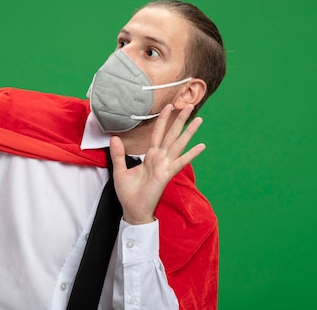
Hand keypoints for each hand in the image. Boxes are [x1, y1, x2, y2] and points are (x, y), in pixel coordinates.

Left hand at [110, 104, 205, 224]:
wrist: (133, 210)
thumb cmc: (129, 193)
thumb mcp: (120, 170)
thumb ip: (118, 154)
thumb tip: (114, 137)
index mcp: (150, 156)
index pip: (157, 134)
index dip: (163, 120)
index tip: (168, 107)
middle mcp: (159, 159)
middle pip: (171, 135)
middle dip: (180, 120)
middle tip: (190, 105)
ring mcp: (164, 166)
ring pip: (178, 144)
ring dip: (189, 132)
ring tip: (199, 120)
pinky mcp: (166, 174)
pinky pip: (180, 162)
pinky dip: (191, 154)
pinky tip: (202, 146)